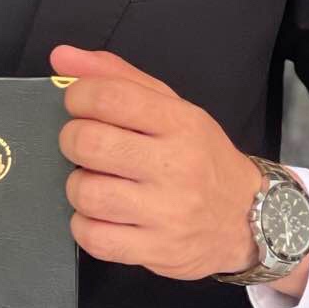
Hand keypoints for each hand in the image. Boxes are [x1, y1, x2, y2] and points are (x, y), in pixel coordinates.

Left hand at [49, 43, 308, 291]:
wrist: (247, 219)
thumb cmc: (200, 158)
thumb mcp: (172, 108)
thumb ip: (117, 78)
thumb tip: (61, 57)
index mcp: (180, 123)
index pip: (111, 97)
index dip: (78, 96)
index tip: (78, 105)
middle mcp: (176, 166)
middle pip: (89, 144)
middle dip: (72, 141)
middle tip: (84, 146)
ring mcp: (167, 212)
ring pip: (86, 193)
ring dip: (78, 186)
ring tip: (96, 183)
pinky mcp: (157, 250)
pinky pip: (93, 238)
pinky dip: (85, 225)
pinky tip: (102, 216)